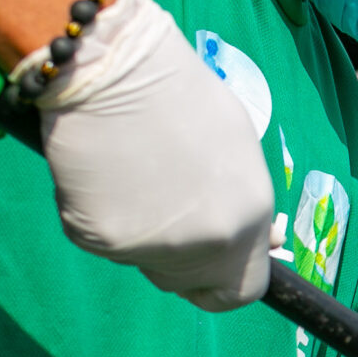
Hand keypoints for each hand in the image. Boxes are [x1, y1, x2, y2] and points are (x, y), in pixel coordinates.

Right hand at [31, 0, 278, 311]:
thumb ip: (243, 204)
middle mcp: (204, 242)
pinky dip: (96, 213)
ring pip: (141, 258)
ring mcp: (148, 244)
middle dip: (175, 256)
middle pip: (185, 280)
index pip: (241, 290)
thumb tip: (261, 240)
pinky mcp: (97, 236)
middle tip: (158, 202)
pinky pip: (99, 239)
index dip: (222, 283)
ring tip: (132, 172)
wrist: (115, 66)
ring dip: (137, 231)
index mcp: (246, 220)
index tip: (206, 271)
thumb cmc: (181, 95)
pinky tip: (101, 170)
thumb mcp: (238, 149)